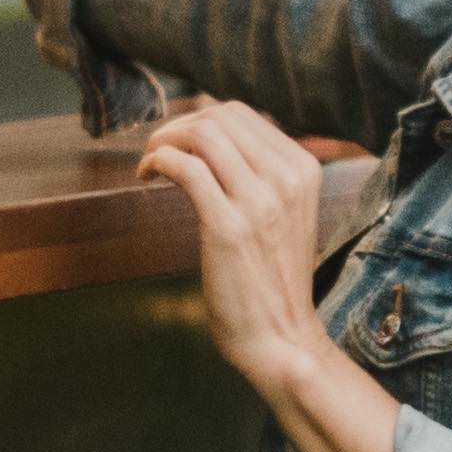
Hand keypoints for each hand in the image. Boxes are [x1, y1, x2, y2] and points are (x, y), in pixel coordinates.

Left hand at [142, 98, 344, 398]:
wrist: (280, 337)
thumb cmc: (273, 281)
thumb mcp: (284, 214)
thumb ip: (262, 176)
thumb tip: (216, 140)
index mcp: (304, 169)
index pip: (242, 115)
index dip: (199, 120)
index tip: (178, 142)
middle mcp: (287, 178)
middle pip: (220, 116)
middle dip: (178, 126)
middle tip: (157, 150)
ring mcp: (260, 202)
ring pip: (203, 134)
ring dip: (163, 140)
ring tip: (150, 163)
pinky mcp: (228, 226)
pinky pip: (185, 168)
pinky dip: (158, 162)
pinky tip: (147, 178)